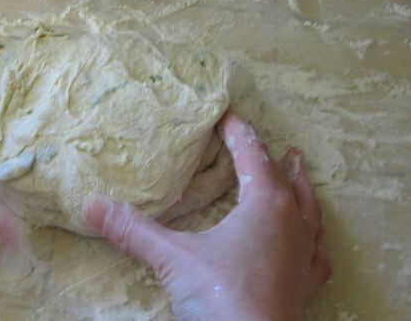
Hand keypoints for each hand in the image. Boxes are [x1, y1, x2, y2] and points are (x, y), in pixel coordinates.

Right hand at [83, 111, 330, 320]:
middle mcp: (293, 222)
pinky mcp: (308, 284)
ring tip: (301, 174)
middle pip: (287, 179)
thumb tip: (91, 204)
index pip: (252, 155)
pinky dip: (317, 239)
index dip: (239, 133)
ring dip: (304, 190)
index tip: (228, 115)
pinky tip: (316, 241)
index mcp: (266, 204)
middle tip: (285, 146)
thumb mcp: (173, 258)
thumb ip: (133, 229)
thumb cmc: (221, 296)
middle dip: (278, 160)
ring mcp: (305, 254)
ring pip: (310, 210)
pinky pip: (319, 252)